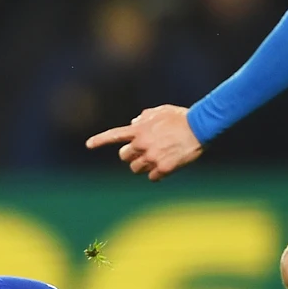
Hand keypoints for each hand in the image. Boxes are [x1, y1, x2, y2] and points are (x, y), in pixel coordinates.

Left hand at [86, 104, 203, 180]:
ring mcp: (152, 157)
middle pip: (124, 157)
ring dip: (143, 165)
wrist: (200, 127)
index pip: (114, 135)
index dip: (100, 140)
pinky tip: (166, 166)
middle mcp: (142, 144)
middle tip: (143, 152)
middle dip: (131, 156)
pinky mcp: (163, 168)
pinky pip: (152, 177)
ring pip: (136, 169)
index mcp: (139, 130)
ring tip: (156, 158)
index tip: (88, 145)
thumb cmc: (181, 117)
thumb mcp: (160, 111)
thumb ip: (144, 117)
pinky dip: (156, 174)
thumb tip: (133, 123)